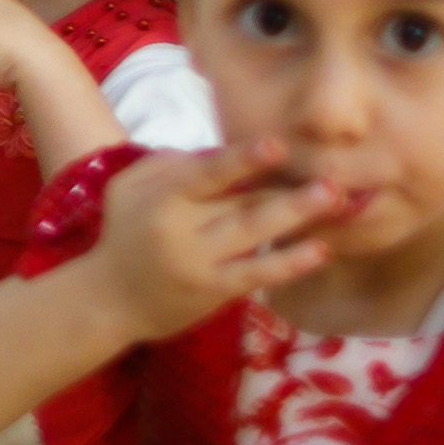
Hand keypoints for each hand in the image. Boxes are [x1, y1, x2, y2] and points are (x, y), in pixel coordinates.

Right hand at [86, 142, 344, 342]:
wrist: (109, 298)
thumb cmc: (125, 231)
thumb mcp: (131, 187)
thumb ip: (173, 164)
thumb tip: (226, 153)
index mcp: (161, 194)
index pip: (206, 172)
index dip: (242, 160)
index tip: (277, 145)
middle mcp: (181, 227)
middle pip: (241, 201)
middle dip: (287, 187)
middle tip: (334, 175)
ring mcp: (200, 262)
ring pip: (254, 233)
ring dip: (296, 215)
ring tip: (334, 200)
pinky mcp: (214, 291)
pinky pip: (256, 274)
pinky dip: (289, 261)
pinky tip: (318, 250)